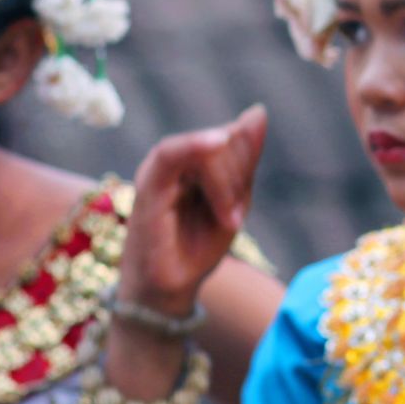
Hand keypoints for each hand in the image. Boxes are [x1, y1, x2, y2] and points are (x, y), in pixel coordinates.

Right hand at [120, 105, 267, 315]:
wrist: (168, 292)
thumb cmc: (197, 248)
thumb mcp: (234, 202)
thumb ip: (244, 159)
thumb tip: (257, 111)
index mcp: (192, 163)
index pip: (229, 137)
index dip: (248, 156)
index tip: (244, 207)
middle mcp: (173, 161)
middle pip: (221, 141)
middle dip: (238, 175)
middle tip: (234, 219)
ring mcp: (157, 172)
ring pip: (204, 149)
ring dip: (225, 184)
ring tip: (226, 220)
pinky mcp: (147, 187)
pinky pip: (171, 153)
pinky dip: (196, 145)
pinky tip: (218, 141)